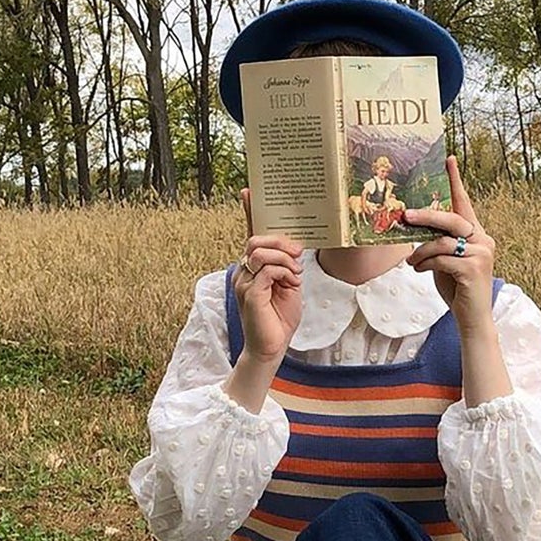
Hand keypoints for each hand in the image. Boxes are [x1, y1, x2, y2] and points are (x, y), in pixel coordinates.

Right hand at [236, 187, 303, 362]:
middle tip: (298, 253)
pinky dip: (284, 273)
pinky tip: (291, 284)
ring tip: (294, 275)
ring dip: (284, 259)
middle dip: (281, 241)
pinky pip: (267, 270)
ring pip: (261, 252)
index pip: (250, 236)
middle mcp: (243, 271)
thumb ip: (287, 266)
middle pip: (256, 239)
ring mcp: (243, 282)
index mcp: (252, 268)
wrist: (272, 348)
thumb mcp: (288, 286)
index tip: (248, 193)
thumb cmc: (279, 318)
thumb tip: (292, 250)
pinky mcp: (250, 294)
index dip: (249, 214)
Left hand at [401, 156, 494, 326]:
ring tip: (412, 262)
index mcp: (477, 234)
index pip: (464, 203)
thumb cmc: (458, 289)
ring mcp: (481, 254)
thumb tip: (414, 228)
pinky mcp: (474, 269)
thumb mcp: (445, 261)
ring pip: (443, 241)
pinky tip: (420, 271)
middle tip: (405, 216)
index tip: (447, 159)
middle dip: (426, 217)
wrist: (472, 319)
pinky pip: (442, 259)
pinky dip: (426, 264)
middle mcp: (483, 240)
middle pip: (451, 219)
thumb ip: (437, 243)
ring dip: (421, 251)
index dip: (455, 181)